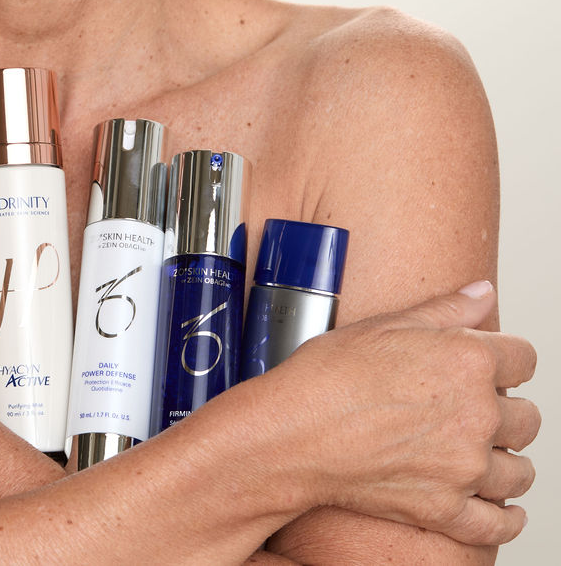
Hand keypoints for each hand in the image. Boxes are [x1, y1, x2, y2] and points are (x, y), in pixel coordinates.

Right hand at [271, 281, 538, 545]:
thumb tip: (482, 293)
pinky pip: (496, 525)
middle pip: (527, 417)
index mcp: (468, 361)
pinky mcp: (444, 509)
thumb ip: (444, 310)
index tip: (496, 367)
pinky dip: (504, 521)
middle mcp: (476, 415)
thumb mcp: (384, 326)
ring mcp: (464, 467)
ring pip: (518, 472)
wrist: (292, 434)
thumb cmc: (326, 377)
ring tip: (487, 457)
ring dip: (507, 463)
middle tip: (476, 412)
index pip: (525, 358)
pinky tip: (504, 511)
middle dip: (507, 413)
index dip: (508, 360)